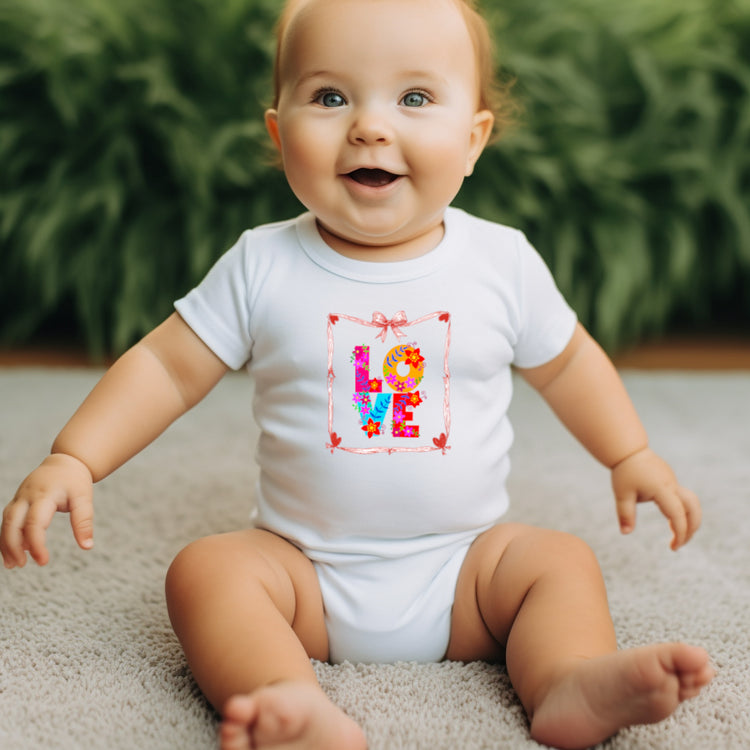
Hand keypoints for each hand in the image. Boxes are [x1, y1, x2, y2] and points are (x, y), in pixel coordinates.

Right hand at [1, 453, 93, 567]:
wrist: (65, 462)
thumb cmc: (75, 481)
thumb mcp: (84, 498)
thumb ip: (84, 521)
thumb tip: (87, 546)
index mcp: (45, 495)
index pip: (35, 523)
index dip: (37, 544)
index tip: (44, 561)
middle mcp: (27, 496)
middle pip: (13, 523)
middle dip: (14, 546)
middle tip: (23, 565)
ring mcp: (19, 497)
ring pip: (6, 522)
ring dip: (6, 544)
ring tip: (14, 564)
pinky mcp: (17, 501)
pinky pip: (7, 520)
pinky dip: (7, 536)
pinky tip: (13, 552)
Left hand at [611, 447, 700, 549]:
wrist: (628, 449)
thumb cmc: (624, 471)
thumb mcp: (622, 494)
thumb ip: (625, 514)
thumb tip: (625, 533)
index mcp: (662, 489)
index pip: (678, 515)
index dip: (680, 533)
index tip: (674, 547)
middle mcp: (672, 486)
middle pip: (693, 508)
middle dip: (691, 528)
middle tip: (678, 544)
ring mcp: (673, 482)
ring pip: (692, 503)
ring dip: (690, 520)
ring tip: (677, 535)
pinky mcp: (671, 481)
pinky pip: (683, 498)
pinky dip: (683, 512)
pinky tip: (671, 522)